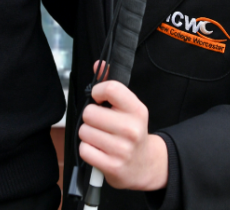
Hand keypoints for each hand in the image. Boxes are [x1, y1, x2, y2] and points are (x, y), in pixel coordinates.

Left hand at [79, 74, 168, 191]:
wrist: (144, 165)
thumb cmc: (132, 132)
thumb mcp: (128, 108)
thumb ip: (112, 86)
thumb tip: (98, 64)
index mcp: (137, 110)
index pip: (110, 88)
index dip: (97, 92)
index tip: (99, 99)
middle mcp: (131, 129)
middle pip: (89, 112)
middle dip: (90, 117)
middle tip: (101, 124)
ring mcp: (122, 149)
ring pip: (84, 131)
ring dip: (88, 134)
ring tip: (101, 138)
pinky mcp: (112, 166)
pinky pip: (84, 149)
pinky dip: (87, 150)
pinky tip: (99, 150)